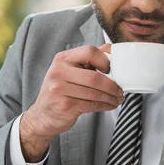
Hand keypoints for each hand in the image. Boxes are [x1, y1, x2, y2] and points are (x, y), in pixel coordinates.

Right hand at [20, 44, 123, 160]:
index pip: (89, 51)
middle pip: (94, 77)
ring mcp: (59, 89)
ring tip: (117, 98)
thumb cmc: (60, 91)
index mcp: (62, 59)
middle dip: (112, 85)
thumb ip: (88, 59)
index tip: (112, 70)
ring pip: (95, 93)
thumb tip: (111, 49)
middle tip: (120, 90)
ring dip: (111, 97)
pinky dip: (105, 105)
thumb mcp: (69, 70)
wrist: (43, 115)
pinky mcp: (65, 105)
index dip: (105, 60)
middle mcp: (58, 72)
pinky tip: (110, 105)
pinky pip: (92, 104)